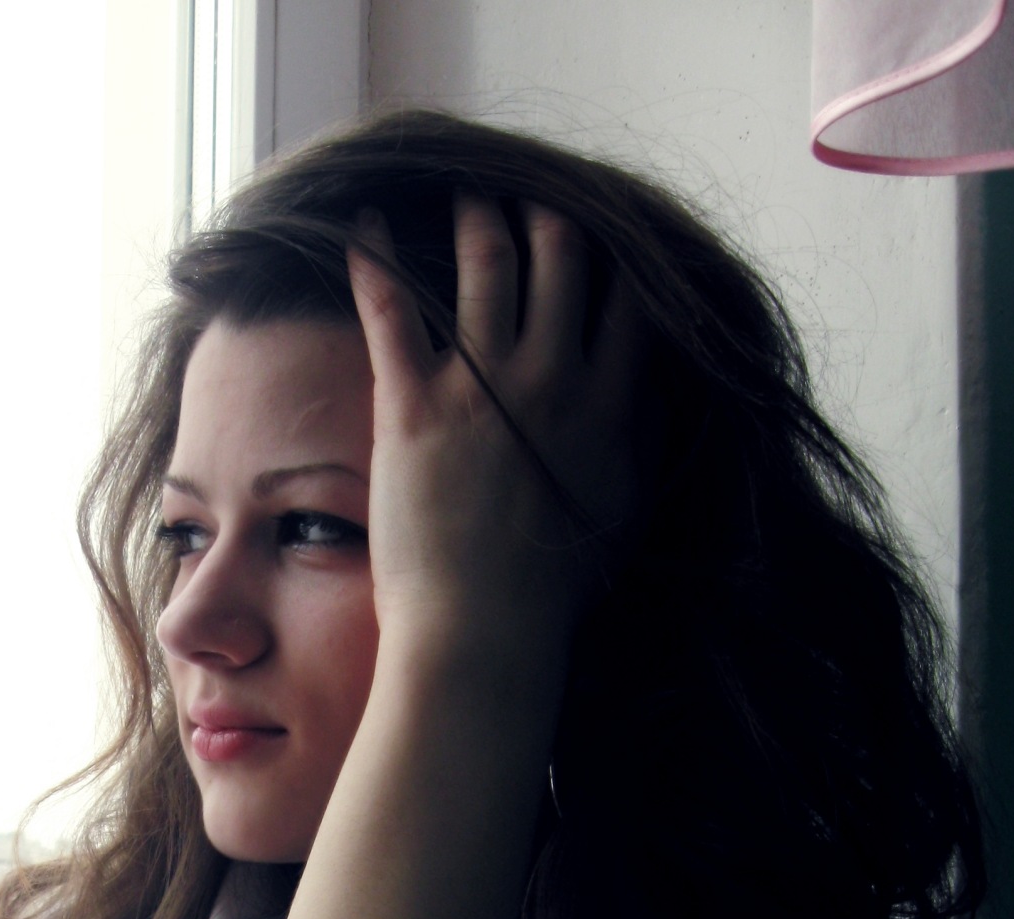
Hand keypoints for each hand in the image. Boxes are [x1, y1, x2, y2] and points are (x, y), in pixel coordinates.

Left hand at [347, 196, 653, 675]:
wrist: (485, 632)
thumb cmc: (552, 599)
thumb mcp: (621, 520)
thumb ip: (638, 453)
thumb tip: (651, 413)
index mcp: (608, 409)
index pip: (628, 301)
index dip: (616, 259)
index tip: (602, 239)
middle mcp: (551, 381)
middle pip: (560, 260)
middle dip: (543, 216)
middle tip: (523, 198)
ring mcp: (481, 388)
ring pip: (485, 265)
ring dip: (474, 217)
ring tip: (461, 191)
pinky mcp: (412, 407)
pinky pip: (392, 309)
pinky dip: (375, 257)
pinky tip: (361, 224)